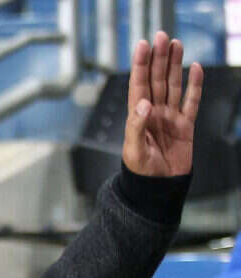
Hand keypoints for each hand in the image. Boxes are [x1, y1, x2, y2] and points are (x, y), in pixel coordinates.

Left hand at [122, 31, 203, 176]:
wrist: (158, 188)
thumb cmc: (140, 172)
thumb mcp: (133, 151)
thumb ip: (137, 126)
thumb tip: (144, 104)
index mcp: (138, 117)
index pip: (139, 85)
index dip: (141, 65)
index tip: (143, 45)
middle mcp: (154, 113)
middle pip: (157, 80)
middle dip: (159, 58)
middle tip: (162, 36)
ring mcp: (170, 117)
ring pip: (173, 85)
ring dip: (174, 65)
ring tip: (176, 44)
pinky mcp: (185, 125)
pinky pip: (191, 102)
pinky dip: (194, 86)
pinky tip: (195, 69)